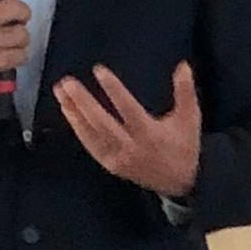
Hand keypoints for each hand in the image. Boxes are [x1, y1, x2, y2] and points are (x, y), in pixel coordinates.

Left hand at [53, 62, 200, 197]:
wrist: (180, 184)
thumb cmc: (184, 146)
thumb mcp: (190, 118)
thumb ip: (185, 91)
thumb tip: (183, 65)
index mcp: (150, 134)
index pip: (128, 109)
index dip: (114, 89)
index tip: (99, 70)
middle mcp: (131, 147)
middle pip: (102, 123)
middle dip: (83, 102)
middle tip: (68, 82)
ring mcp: (118, 158)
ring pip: (91, 135)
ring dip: (73, 113)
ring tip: (60, 92)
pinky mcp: (110, 164)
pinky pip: (89, 145)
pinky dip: (77, 127)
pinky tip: (67, 111)